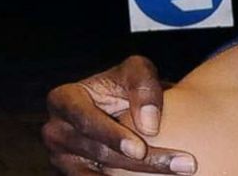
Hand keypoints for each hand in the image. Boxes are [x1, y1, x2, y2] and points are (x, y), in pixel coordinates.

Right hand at [42, 55, 195, 174]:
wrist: (119, 106)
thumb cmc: (125, 84)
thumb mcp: (136, 71)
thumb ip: (144, 87)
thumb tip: (150, 127)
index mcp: (63, 99)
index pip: (86, 121)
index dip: (113, 136)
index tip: (140, 149)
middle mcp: (56, 131)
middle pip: (98, 153)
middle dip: (141, 162)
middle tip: (181, 165)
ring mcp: (62, 157)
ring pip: (99, 175)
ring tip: (179, 173)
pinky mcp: (74, 174)